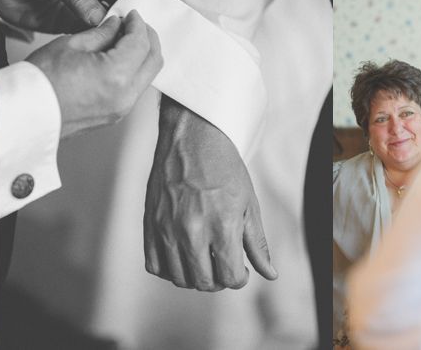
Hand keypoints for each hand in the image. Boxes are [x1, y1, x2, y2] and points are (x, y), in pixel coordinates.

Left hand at [0, 0, 131, 32]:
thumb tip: (100, 17)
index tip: (134, 12)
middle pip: (115, 0)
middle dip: (121, 15)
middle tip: (128, 31)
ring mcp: (79, 3)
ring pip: (102, 18)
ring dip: (107, 29)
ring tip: (115, 41)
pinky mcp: (67, 20)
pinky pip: (86, 31)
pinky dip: (92, 38)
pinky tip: (97, 45)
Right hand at [25, 10, 161, 137]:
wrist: (26, 114)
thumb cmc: (41, 81)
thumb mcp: (71, 44)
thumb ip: (102, 33)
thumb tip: (116, 25)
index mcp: (115, 75)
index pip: (141, 43)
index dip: (138, 24)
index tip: (130, 14)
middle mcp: (124, 96)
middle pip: (154, 61)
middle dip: (148, 38)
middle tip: (134, 24)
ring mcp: (121, 109)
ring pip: (147, 76)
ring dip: (142, 55)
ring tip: (125, 39)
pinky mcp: (114, 116)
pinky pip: (135, 89)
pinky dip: (133, 70)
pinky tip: (118, 58)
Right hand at [144, 96, 277, 290]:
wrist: (193, 137)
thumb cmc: (225, 168)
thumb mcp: (249, 204)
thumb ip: (257, 244)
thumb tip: (270, 274)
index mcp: (222, 226)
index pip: (230, 278)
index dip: (239, 278)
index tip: (240, 268)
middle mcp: (192, 230)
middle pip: (204, 282)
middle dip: (218, 279)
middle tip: (223, 263)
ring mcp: (167, 228)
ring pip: (178, 278)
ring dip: (194, 276)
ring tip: (204, 258)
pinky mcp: (151, 223)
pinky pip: (155, 264)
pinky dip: (168, 268)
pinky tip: (181, 255)